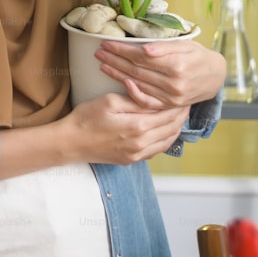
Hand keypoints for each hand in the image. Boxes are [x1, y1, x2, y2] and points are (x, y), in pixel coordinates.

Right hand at [62, 92, 189, 165]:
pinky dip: (165, 140)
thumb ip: (134, 99)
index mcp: (138, 126)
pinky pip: (156, 151)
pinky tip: (163, 131)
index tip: (184, 96)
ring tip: (178, 117)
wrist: (71, 142)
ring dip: (175, 129)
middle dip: (181, 116)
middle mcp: (142, 144)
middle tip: (186, 104)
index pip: (168, 114)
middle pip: (171, 129)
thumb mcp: (109, 101)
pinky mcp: (131, 160)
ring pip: (167, 142)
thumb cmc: (86, 119)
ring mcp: (137, 155)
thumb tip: (154, 96)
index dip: (178, 105)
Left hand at [93, 39, 224, 109]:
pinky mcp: (169, 105)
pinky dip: (132, 93)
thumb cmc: (197, 56)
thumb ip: (164, 48)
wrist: (214, 76)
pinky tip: (120, 83)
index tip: (106, 43)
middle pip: (136, 70)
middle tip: (99, 53)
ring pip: (137, 84)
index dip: (121, 49)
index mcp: (176, 65)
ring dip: (117, 74)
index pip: (140, 56)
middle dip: (114, 60)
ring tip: (103, 64)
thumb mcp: (185, 45)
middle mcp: (173, 84)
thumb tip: (145, 49)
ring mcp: (170, 97)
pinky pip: (147, 101)